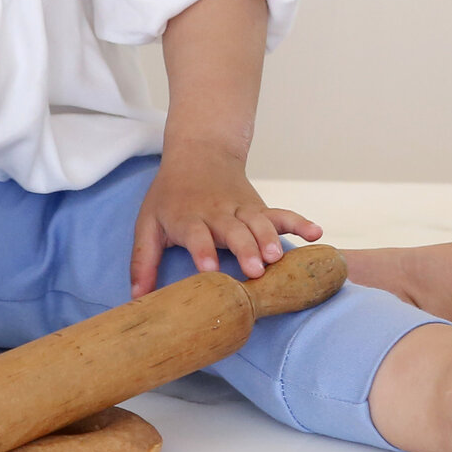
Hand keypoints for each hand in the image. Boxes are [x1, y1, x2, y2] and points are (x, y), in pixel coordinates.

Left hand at [131, 149, 321, 298]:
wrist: (199, 153)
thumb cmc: (170, 196)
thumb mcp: (148, 222)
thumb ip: (143, 260)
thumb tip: (135, 298)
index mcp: (188, 217)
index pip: (196, 234)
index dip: (203, 251)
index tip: (210, 270)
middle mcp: (217, 213)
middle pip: (233, 231)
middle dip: (245, 249)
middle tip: (255, 270)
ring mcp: (241, 209)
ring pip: (258, 223)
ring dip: (270, 239)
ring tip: (278, 259)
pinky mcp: (258, 208)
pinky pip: (282, 214)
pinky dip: (299, 222)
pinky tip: (316, 233)